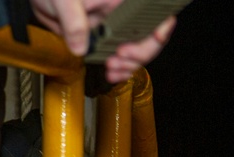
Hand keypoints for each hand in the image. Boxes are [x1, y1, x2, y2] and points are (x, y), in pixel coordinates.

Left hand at [29, 0, 175, 82]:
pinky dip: (118, 69)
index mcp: (117, 0)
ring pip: (135, 50)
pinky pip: (118, 57)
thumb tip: (81, 46)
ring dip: (128, 65)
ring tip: (112, 69)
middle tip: (120, 59)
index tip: (154, 39)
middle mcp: (119, 12)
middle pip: (148, 36)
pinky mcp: (103, 39)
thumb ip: (73, 21)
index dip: (161, 26)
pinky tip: (110, 72)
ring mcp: (113, 27)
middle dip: (139, 53)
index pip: (154, 12)